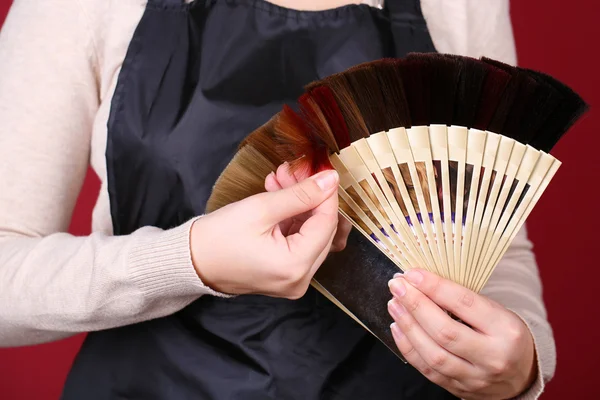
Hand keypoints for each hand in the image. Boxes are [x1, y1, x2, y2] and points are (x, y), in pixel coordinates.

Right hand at [191, 168, 339, 298]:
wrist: (190, 261)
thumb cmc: (217, 239)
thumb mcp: (261, 209)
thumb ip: (301, 194)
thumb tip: (330, 180)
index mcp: (295, 267)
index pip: (327, 223)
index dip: (326, 193)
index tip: (321, 169)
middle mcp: (299, 279)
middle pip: (321, 229)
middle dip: (309, 196)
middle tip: (295, 170)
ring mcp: (293, 280)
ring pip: (310, 233)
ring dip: (299, 204)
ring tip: (280, 179)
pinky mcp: (285, 275)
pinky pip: (298, 242)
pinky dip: (291, 218)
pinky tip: (278, 196)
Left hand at [388, 269, 536, 399]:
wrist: (522, 375)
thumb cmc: (504, 335)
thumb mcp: (496, 311)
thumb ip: (463, 300)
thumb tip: (421, 280)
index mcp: (505, 329)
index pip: (464, 303)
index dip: (434, 286)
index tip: (412, 274)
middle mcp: (492, 356)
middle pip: (445, 331)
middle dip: (415, 305)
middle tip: (397, 287)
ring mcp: (475, 377)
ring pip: (433, 354)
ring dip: (408, 326)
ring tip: (394, 305)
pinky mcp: (460, 389)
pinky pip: (427, 370)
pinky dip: (408, 347)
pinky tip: (398, 328)